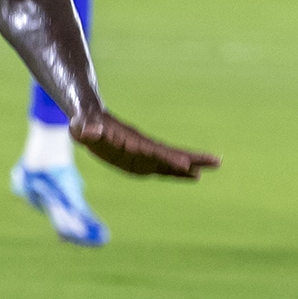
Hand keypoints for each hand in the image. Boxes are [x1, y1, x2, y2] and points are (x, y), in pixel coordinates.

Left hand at [72, 111, 217, 179]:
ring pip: (169, 162)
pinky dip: (176, 173)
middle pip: (169, 154)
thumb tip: (90, 131)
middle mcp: (142, 147)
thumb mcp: (81, 127)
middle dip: (191, 158)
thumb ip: (87, 129)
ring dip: (189, 166)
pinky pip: (161, 168)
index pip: (152, 151)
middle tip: (216, 161)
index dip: (167, 158)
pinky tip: (193, 176)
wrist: (88, 121)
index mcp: (130, 141)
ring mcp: (144, 154)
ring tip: (213, 166)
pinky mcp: (141, 161)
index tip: (185, 163)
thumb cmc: (84, 124)